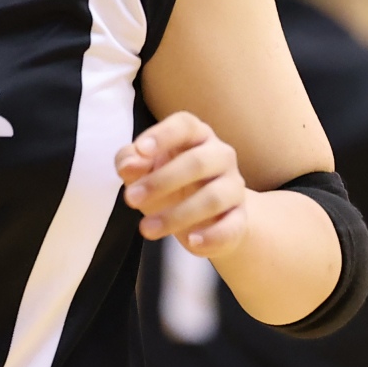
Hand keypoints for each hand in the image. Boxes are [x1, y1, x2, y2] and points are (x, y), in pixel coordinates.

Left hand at [116, 110, 247, 258]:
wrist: (205, 217)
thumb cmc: (168, 183)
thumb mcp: (144, 169)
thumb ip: (130, 161)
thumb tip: (128, 165)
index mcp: (196, 136)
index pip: (184, 125)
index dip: (163, 135)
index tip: (141, 150)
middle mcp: (220, 156)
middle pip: (197, 162)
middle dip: (161, 181)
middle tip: (130, 198)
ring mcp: (234, 186)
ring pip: (213, 198)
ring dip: (176, 215)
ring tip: (145, 228)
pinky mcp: (240, 218)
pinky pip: (232, 226)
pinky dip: (212, 236)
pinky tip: (191, 241)